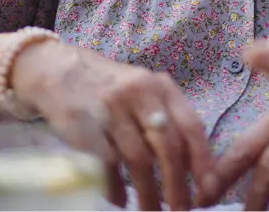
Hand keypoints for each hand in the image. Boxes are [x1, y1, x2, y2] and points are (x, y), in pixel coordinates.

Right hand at [12, 41, 215, 210]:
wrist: (60, 71)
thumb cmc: (112, 89)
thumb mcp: (145, 91)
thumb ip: (167, 118)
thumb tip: (193, 167)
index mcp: (161, 86)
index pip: (191, 125)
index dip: (203, 161)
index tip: (208, 191)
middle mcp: (141, 93)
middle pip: (168, 146)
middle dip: (177, 185)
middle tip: (180, 210)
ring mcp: (112, 108)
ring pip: (139, 160)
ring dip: (148, 193)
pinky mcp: (85, 125)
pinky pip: (107, 165)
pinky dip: (115, 189)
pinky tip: (119, 201)